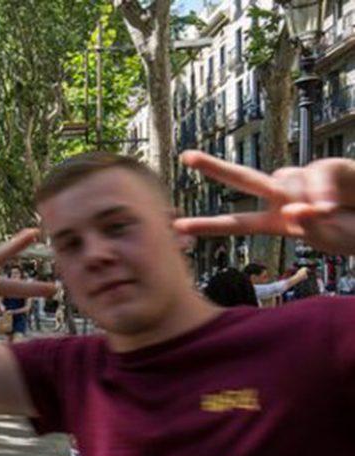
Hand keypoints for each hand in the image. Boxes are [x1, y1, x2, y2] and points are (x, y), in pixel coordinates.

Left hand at [175, 151, 354, 255]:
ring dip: (303, 201)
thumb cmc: (353, 231)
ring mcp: (302, 181)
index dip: (208, 225)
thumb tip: (292, 209)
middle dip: (215, 168)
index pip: (236, 224)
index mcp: (275, 221)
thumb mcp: (328, 239)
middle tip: (186, 157)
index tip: (177, 225)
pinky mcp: (324, 168)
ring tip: (327, 215)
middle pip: (244, 179)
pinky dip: (321, 193)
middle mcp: (283, 197)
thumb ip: (309, 228)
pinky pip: (315, 177)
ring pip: (287, 181)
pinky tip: (332, 205)